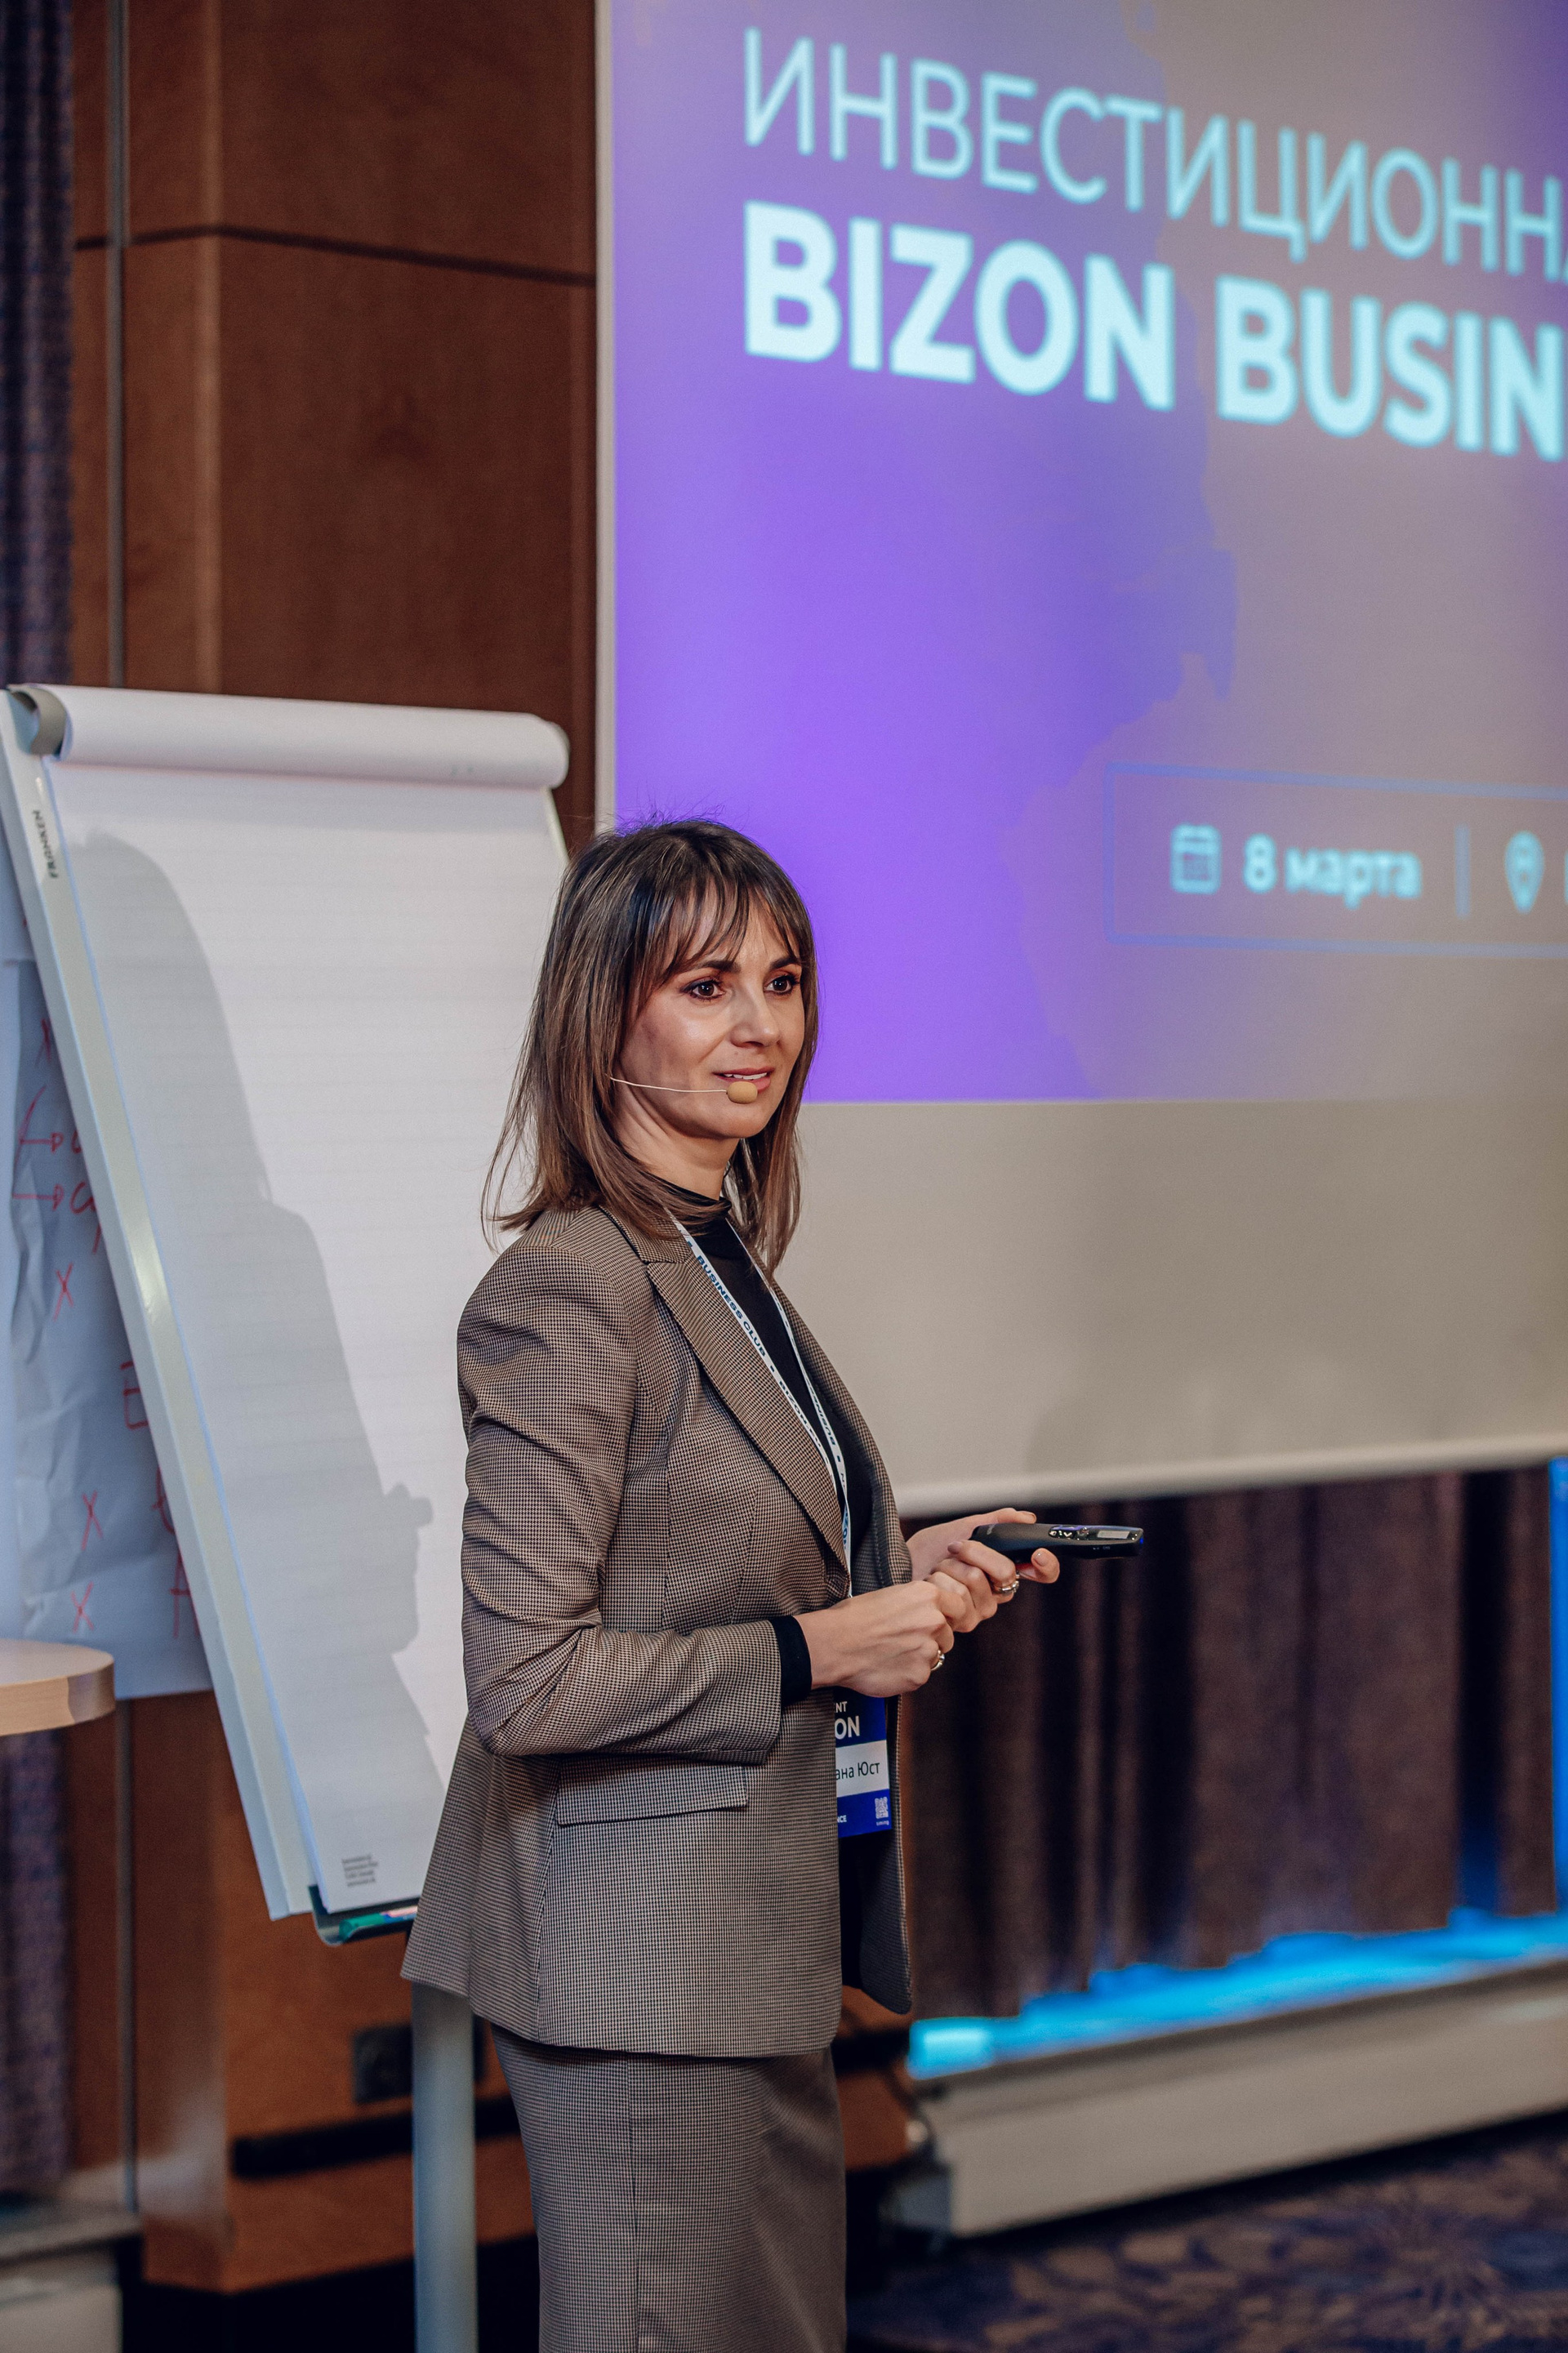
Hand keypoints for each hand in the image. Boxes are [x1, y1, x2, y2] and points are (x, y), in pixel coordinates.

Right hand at [796, 1581, 969, 1696]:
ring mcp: (928, 1649)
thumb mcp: (891, 1595)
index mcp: (927, 1596)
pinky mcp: (919, 1675)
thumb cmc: (854, 1617)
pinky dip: (909, 1673)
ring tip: (894, 1653)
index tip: (935, 1621)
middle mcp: (934, 1621)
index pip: (958, 1606)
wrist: (835, 1643)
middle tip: (906, 1640)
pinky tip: (889, 1666)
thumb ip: (918, 1605)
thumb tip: (932, 1613)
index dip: (947, 1615)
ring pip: (936, 1655)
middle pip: (948, 1633)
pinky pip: (922, 1674)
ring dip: (921, 1656)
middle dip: (934, 1638)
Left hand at [906, 1508, 1060, 1614]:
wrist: (895, 1568)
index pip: (1041, 1572)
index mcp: (1003, 1568)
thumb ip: (995, 1522)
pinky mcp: (962, 1621)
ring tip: (938, 1566)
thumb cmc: (927, 1552)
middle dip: (979, 1553)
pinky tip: (931, 1581)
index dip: (1046, 1564)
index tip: (1037, 1553)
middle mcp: (997, 1591)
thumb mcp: (962, 1528)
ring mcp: (981, 1608)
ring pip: (983, 1581)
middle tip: (957, 1546)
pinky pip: (962, 1596)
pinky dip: (942, 1579)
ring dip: (954, 1565)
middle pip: (1008, 1572)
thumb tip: (1028, 1518)